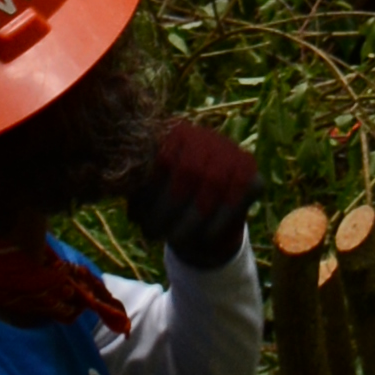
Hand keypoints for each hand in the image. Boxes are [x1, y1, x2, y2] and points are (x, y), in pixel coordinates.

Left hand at [132, 114, 260, 274]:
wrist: (206, 231)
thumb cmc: (168, 209)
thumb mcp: (147, 195)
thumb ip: (137, 184)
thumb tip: (119, 181)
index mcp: (175, 134)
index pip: (162, 155)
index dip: (148, 187)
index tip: (135, 217)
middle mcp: (206, 138)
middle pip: (187, 170)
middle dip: (167, 207)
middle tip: (152, 234)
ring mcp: (234, 156)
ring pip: (213, 184)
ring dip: (191, 218)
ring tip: (172, 240)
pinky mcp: (254, 178)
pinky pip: (236, 197)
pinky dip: (218, 221)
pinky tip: (202, 239)